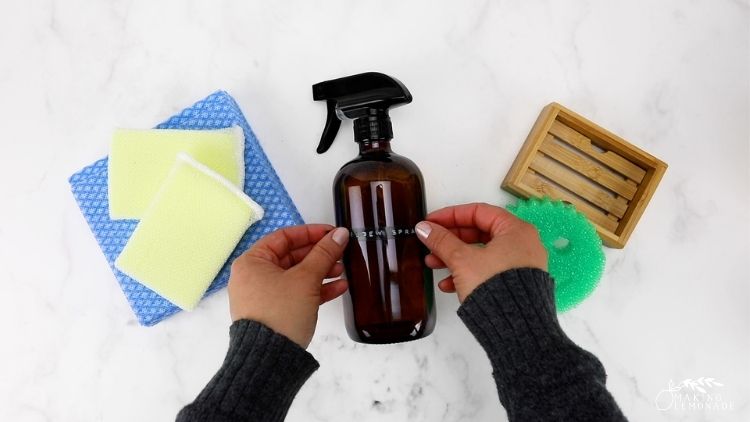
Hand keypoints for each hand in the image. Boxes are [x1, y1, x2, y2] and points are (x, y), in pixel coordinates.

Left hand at [228, 224, 349, 347]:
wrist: (270, 359)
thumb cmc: (280, 313)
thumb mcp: (306, 279)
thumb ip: (324, 253)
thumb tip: (339, 234)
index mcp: (252, 262)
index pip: (284, 237)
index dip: (311, 233)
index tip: (332, 233)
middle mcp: (254, 276)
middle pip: (291, 256)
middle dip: (319, 255)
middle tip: (341, 253)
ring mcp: (263, 295)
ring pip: (296, 276)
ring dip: (321, 272)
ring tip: (342, 271)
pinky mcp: (274, 312)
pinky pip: (296, 293)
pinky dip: (315, 290)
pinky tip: (338, 288)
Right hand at [415, 202, 546, 302]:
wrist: (516, 328)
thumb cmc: (495, 287)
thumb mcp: (462, 260)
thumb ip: (442, 241)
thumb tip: (424, 228)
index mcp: (515, 230)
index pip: (478, 212)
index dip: (451, 215)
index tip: (431, 222)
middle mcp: (522, 244)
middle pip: (478, 233)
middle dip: (450, 240)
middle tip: (429, 244)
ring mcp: (520, 265)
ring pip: (480, 254)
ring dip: (453, 258)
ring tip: (432, 265)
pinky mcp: (514, 284)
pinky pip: (487, 271)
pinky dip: (467, 274)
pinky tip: (448, 285)